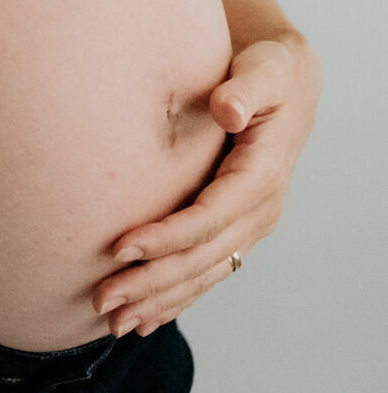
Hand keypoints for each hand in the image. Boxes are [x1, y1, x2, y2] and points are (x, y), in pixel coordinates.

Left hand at [92, 31, 320, 336]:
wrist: (289, 86)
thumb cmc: (269, 72)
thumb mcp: (264, 71)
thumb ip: (245, 90)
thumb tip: (228, 109)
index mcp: (261, 176)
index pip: (209, 218)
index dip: (166, 236)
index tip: (121, 247)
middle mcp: (259, 210)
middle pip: (201, 258)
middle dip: (152, 281)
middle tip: (103, 298)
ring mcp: (249, 226)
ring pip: (202, 274)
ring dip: (159, 299)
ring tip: (113, 321)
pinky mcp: (236, 230)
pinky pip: (206, 273)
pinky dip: (177, 298)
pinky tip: (145, 318)